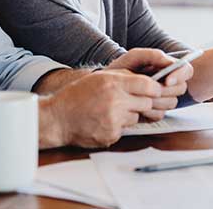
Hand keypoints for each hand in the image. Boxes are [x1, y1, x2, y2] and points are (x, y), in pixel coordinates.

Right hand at [42, 69, 160, 147]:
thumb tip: (145, 81)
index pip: (148, 85)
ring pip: (136, 117)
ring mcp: (114, 119)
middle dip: (142, 103)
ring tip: (110, 111)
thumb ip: (122, 77)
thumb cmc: (77, 95)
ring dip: (129, 115)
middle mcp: (115, 100)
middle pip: (147, 103)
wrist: (58, 118)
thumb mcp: (98, 78)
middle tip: (129, 101)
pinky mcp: (111, 135)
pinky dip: (118, 126)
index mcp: (112, 83)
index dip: (154, 88)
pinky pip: (125, 130)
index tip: (154, 90)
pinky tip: (103, 121)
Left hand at [108, 48, 193, 120]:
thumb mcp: (134, 57)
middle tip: (150, 88)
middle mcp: (168, 83)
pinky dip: (149, 111)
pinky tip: (137, 105)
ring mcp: (162, 98)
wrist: (105, 87)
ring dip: (156, 100)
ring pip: (172, 102)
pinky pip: (160, 114)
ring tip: (139, 95)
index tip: (167, 80)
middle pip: (181, 88)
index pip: (187, 70)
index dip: (180, 75)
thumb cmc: (121, 68)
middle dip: (165, 90)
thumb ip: (153, 55)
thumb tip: (170, 63)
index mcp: (166, 68)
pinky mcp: (154, 112)